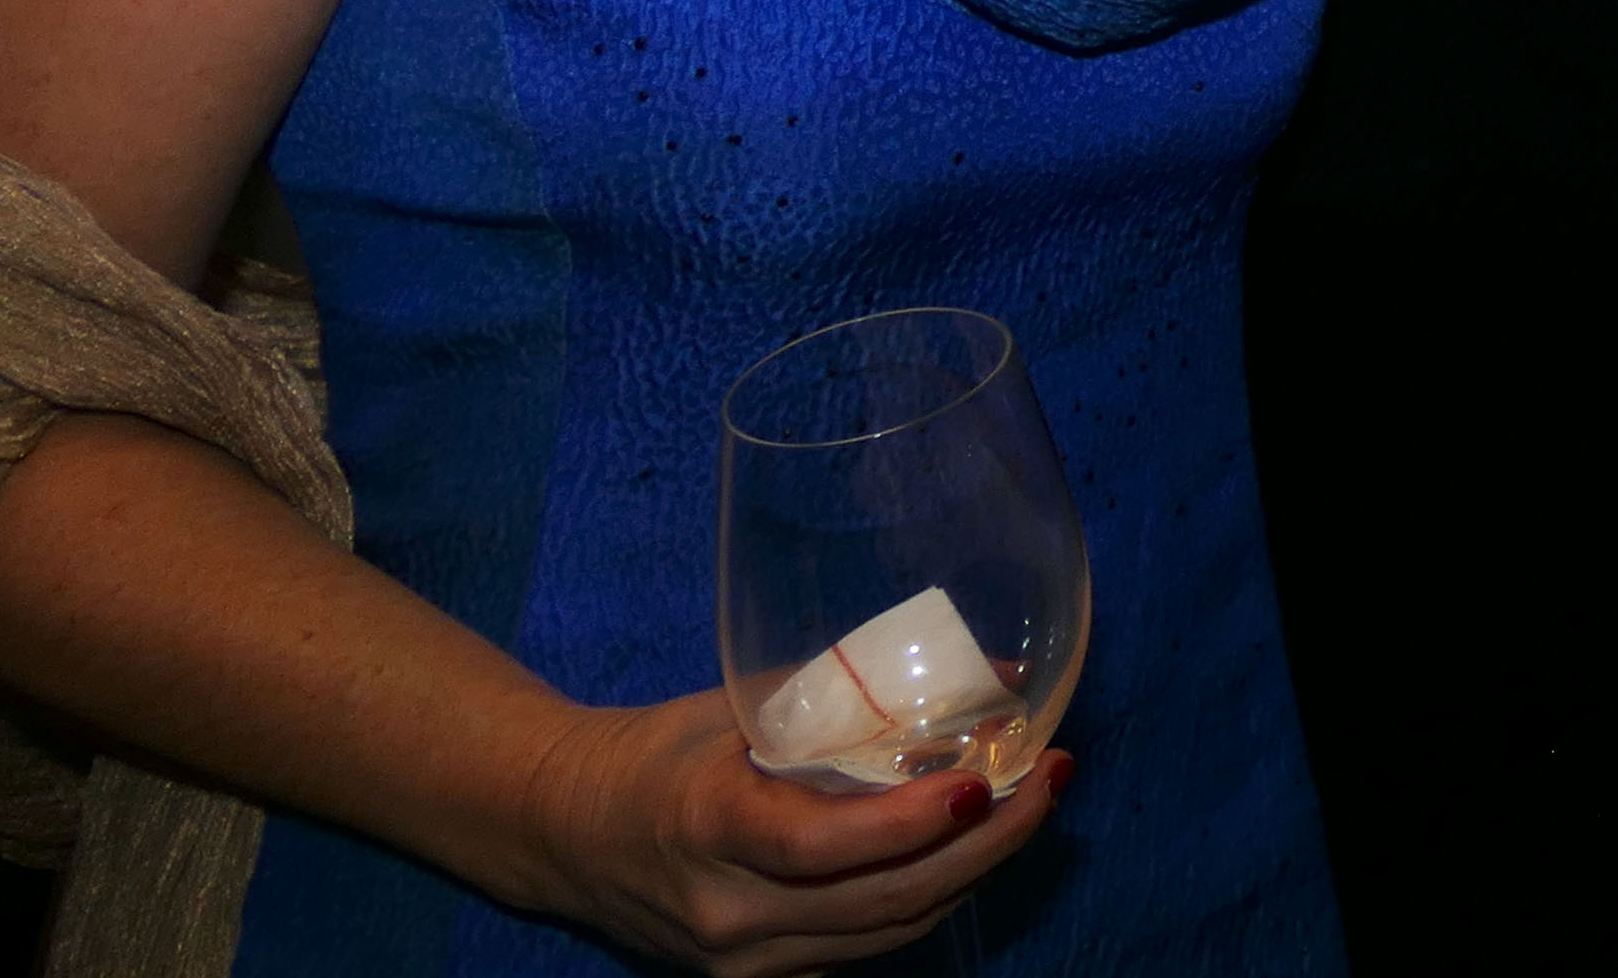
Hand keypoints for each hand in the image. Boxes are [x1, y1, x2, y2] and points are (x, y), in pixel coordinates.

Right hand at [493, 693, 1064, 973]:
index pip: (821, 844)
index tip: (985, 780)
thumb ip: (853, 697)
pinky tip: (972, 851)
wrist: (565, 833)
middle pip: (878, 899)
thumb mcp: (741, 706)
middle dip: (985, 845)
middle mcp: (726, 910)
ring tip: (1034, 807)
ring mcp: (741, 960)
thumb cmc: (659, 752)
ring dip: (973, 873)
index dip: (911, 823)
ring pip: (886, 931)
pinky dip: (926, 899)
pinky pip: (864, 948)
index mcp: (708, 825)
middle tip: (1052, 781)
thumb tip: (989, 669)